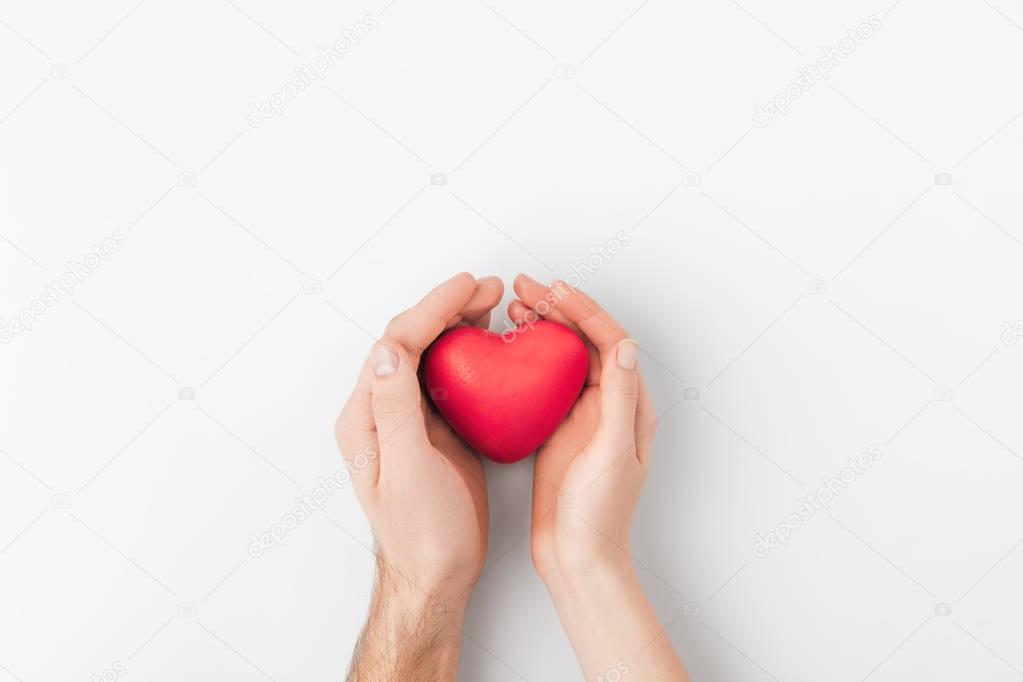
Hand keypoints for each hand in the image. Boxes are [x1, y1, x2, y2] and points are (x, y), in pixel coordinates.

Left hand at [335, 272, 502, 679]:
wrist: (436, 575)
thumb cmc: (422, 533)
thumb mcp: (407, 469)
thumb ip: (396, 407)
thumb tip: (390, 347)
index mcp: (367, 416)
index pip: (397, 344)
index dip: (432, 309)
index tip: (468, 286)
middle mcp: (384, 411)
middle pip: (412, 341)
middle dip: (449, 308)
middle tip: (491, 288)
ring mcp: (411, 420)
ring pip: (433, 356)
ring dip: (461, 325)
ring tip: (496, 304)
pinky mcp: (437, 432)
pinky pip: (452, 380)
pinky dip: (474, 355)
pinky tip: (496, 347)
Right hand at [509, 274, 688, 680]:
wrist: (576, 557)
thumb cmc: (600, 514)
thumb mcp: (613, 453)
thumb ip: (619, 399)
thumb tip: (624, 344)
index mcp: (629, 406)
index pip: (609, 341)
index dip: (582, 310)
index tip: (552, 290)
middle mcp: (608, 405)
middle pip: (583, 341)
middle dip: (556, 309)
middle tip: (521, 288)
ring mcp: (579, 417)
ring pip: (560, 358)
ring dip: (539, 329)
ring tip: (511, 308)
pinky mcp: (554, 431)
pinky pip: (541, 383)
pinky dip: (525, 360)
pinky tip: (504, 350)